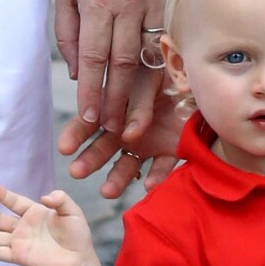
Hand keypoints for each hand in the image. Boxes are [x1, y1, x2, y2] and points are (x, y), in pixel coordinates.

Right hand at [0, 186, 93, 265]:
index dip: (5, 196)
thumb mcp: (72, 212)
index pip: (17, 202)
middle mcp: (25, 227)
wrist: (78, 261)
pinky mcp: (19, 256)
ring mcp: (20, 242)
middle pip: (0, 219)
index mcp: (37, 213)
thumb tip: (43, 196)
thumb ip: (61, 199)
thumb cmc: (77, 236)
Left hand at [55, 0, 172, 132]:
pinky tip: (163, 94)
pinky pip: (170, 44)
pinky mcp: (174, 4)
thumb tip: (79, 72)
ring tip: (136, 122)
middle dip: (117, 101)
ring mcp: (156, 5)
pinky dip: (165, 71)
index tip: (88, 117)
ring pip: (152, 58)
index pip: (94, 56)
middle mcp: (129, 6)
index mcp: (98, 1)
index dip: (91, 90)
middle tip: (113, 131)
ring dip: (143, 94)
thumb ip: (69, 32)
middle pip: (124, 63)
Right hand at [59, 72, 185, 198]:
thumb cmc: (168, 73)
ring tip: (107, 192)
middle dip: (89, 161)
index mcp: (115, 107)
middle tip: (77, 172)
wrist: (200, 79)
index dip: (75, 135)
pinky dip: (156, 177)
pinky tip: (149, 185)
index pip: (89, 121)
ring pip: (128, 165)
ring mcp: (148, 142)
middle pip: (103, 148)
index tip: (64, 149)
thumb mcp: (149, 79)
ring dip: (117, 179)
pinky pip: (162, 167)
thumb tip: (128, 134)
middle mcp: (126, 129)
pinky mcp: (170, 150)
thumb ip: (137, 103)